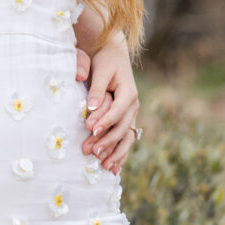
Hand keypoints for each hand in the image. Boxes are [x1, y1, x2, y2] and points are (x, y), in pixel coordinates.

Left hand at [81, 34, 138, 173]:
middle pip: (122, 128)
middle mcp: (133, 106)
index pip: (117, 111)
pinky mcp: (126, 120)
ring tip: (103, 165)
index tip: (90, 130)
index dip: (105, 121)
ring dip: (115, 152)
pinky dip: (120, 154)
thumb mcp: (101, 70)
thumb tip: (91, 106)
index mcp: (129, 93)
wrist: (114, 56)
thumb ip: (96, 88)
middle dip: (107, 141)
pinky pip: (126, 140)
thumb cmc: (105, 61)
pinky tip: (113, 168)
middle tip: (91, 151)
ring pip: (126, 138)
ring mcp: (131, 115)